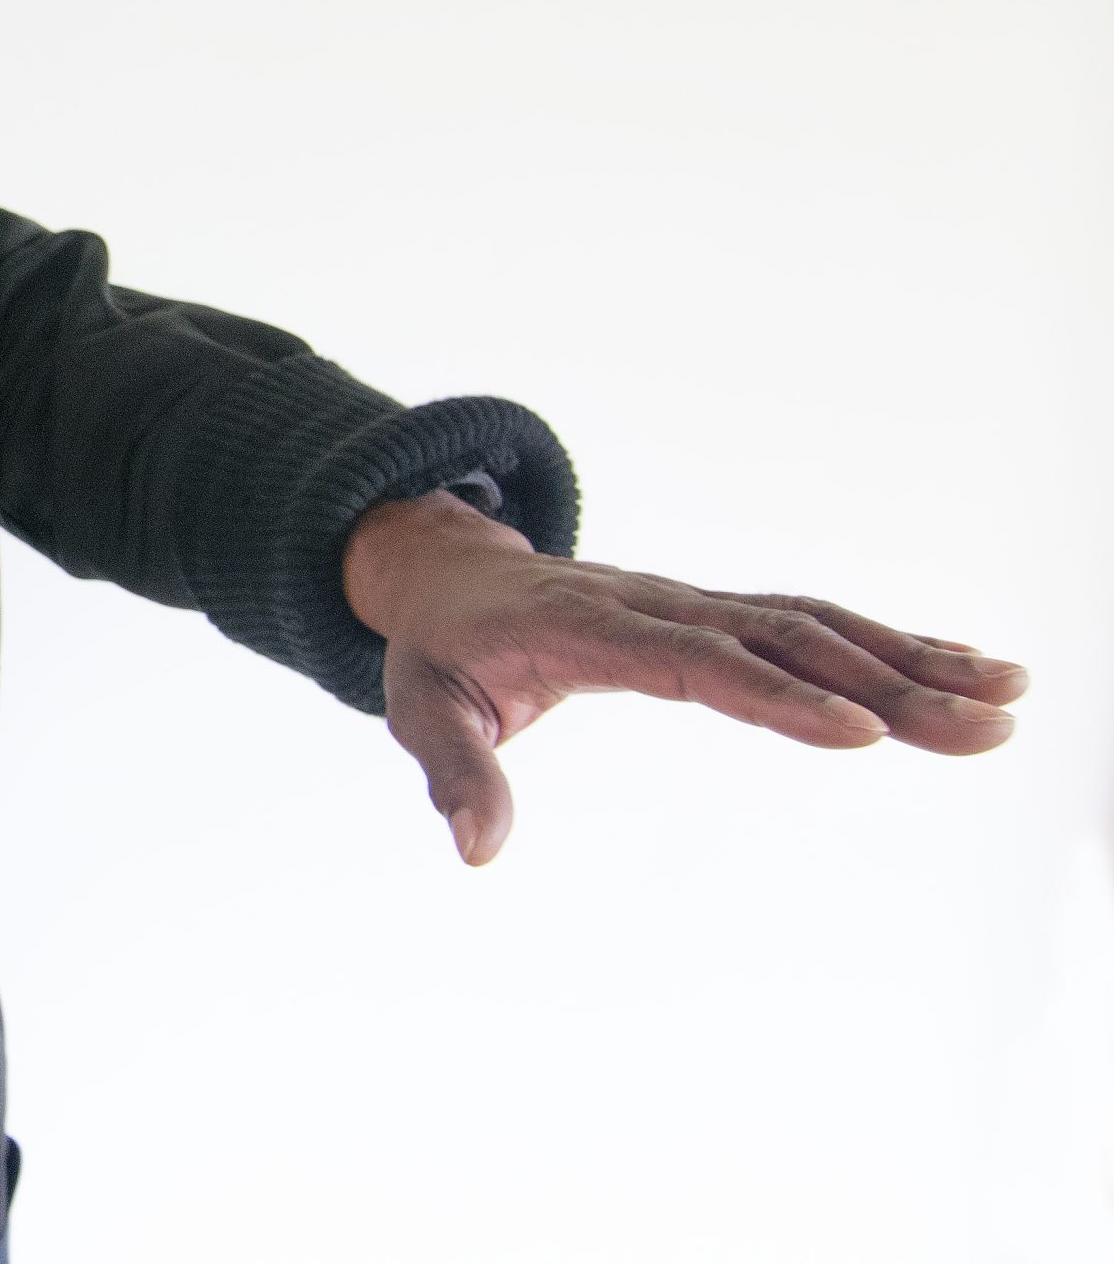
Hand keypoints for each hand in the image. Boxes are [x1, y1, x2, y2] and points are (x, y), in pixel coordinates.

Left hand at [342, 491, 1029, 866]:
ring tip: (1007, 697)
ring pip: (810, 624)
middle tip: (984, 724)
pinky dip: (886, 643)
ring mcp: (691, 604)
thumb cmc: (439, 652)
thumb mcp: (421, 708)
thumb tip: (477, 850)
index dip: (776, 694)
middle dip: (885, 681)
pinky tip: (963, 673)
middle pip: (779, 638)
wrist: (448, 578)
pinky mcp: (714, 615)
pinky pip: (806, 623)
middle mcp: (655, 605)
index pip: (692, 660)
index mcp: (586, 627)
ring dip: (909, 659)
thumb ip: (454, 773)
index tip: (860, 730)